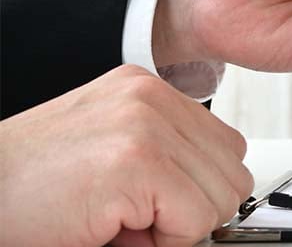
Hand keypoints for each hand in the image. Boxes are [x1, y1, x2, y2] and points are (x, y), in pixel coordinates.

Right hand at [0, 65, 252, 246]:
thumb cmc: (28, 188)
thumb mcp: (109, 154)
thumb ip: (167, 159)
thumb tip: (217, 198)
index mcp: (145, 91)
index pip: (224, 147)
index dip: (195, 190)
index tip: (152, 204)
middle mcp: (150, 98)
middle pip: (232, 172)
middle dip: (192, 209)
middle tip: (133, 218)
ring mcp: (146, 125)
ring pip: (221, 199)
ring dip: (176, 226)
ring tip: (120, 220)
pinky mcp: (138, 162)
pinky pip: (195, 220)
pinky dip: (163, 242)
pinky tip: (115, 229)